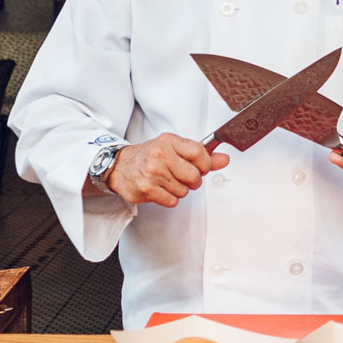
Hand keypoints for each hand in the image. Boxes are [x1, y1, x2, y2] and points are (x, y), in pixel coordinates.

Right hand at [105, 133, 228, 208]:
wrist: (118, 166)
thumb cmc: (148, 155)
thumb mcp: (173, 148)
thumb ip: (201, 154)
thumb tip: (224, 160)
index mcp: (169, 142)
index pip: (200, 153)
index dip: (206, 164)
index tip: (202, 167)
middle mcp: (160, 156)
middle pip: (195, 176)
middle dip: (193, 181)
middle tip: (183, 177)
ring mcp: (152, 173)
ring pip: (184, 191)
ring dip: (179, 190)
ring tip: (167, 181)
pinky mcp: (146, 190)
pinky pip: (172, 201)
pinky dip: (169, 198)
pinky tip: (160, 189)